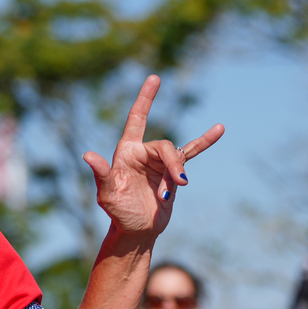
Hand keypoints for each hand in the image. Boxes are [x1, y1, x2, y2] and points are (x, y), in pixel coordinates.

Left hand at [83, 75, 223, 238]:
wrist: (137, 230)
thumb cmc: (118, 212)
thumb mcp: (107, 194)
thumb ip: (101, 173)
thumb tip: (88, 156)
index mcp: (127, 151)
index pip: (137, 119)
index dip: (145, 99)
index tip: (155, 78)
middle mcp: (144, 153)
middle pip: (164, 147)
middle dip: (170, 168)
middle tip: (166, 193)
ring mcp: (160, 162)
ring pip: (177, 159)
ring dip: (176, 176)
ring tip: (170, 194)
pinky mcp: (174, 173)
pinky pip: (191, 153)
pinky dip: (204, 142)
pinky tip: (219, 129)